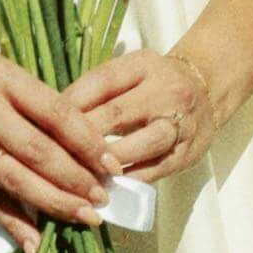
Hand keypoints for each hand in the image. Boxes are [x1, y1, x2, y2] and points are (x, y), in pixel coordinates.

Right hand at [0, 43, 111, 252]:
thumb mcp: (9, 74)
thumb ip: (42, 106)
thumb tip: (90, 148)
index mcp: (4, 80)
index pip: (55, 114)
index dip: (87, 142)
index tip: (111, 165)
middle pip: (37, 151)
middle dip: (75, 179)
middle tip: (102, 198)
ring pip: (15, 179)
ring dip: (53, 203)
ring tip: (83, 217)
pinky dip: (14, 224)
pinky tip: (36, 243)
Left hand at [65, 48, 227, 182]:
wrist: (209, 88)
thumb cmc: (156, 81)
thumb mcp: (131, 70)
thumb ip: (97, 88)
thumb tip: (53, 116)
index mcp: (144, 66)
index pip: (101, 82)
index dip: (70, 103)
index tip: (44, 122)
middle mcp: (165, 92)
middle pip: (116, 114)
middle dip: (81, 136)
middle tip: (52, 154)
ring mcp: (180, 123)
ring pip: (141, 144)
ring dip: (107, 162)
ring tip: (80, 174)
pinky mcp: (187, 153)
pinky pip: (156, 169)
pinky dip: (129, 180)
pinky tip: (106, 187)